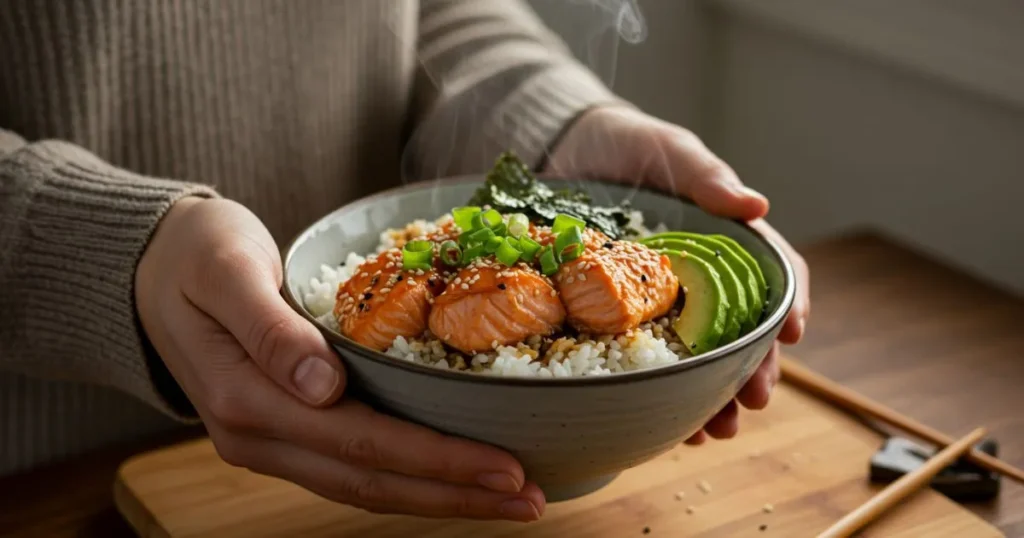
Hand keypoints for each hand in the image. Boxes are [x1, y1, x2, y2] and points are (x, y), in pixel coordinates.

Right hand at [135, 197, 543, 520]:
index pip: (361, 443)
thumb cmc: (193, 254)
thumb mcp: (227, 271)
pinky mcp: (283, 429)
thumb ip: (272, 329)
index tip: (504, 467)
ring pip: (365, 484)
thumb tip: (323, 386)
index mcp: (246, 401)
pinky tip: (449, 475)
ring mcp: (269, 441)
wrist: (147, 267)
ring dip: (438, 495)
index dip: (437, 460)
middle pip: (372, 480)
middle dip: (455, 493)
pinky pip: (352, 466)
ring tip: (506, 497)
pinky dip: (407, 475)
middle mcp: (258, 437)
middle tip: (530, 498)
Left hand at [546, 105, 810, 443]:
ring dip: (711, 396)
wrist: (559, 151)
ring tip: (712, 431)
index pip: (770, 276)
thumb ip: (707, 177)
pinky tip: (666, 422)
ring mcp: (660, 301)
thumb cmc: (626, 144)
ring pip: (699, 357)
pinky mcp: (619, 316)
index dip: (787, 307)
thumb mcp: (669, 151)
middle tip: (750, 403)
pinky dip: (660, 393)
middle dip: (752, 370)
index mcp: (722, 240)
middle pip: (740, 331)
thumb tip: (757, 206)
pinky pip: (644, 360)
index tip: (793, 337)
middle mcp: (699, 277)